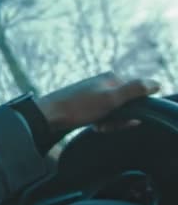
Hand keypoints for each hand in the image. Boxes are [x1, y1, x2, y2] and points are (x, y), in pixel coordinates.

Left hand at [36, 72, 160, 132]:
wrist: (48, 116)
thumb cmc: (78, 107)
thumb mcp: (110, 99)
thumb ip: (134, 90)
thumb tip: (156, 83)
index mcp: (111, 78)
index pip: (137, 96)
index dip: (132, 112)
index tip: (120, 119)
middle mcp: (103, 83)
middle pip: (125, 106)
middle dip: (119, 119)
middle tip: (104, 124)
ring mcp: (94, 94)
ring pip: (114, 113)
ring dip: (110, 123)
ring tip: (97, 126)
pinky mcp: (86, 104)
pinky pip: (103, 116)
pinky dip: (101, 123)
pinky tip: (94, 126)